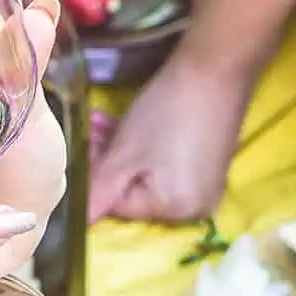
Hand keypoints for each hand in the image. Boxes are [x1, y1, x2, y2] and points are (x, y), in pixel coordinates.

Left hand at [88, 51, 252, 223]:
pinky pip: (165, 164)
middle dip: (106, 161)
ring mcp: (203, 185)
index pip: (118, 206)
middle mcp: (195, 207)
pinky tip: (121, 122)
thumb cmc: (165, 114)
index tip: (81, 149)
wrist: (214, 71)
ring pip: (145, 173)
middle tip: (91, 130)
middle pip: (132, 190)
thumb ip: (100, 190)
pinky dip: (142, 147)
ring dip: (119, 150)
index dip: (95, 177)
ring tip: (101, 120)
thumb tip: (80, 224)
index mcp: (177, 211)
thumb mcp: (125, 154)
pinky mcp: (206, 163)